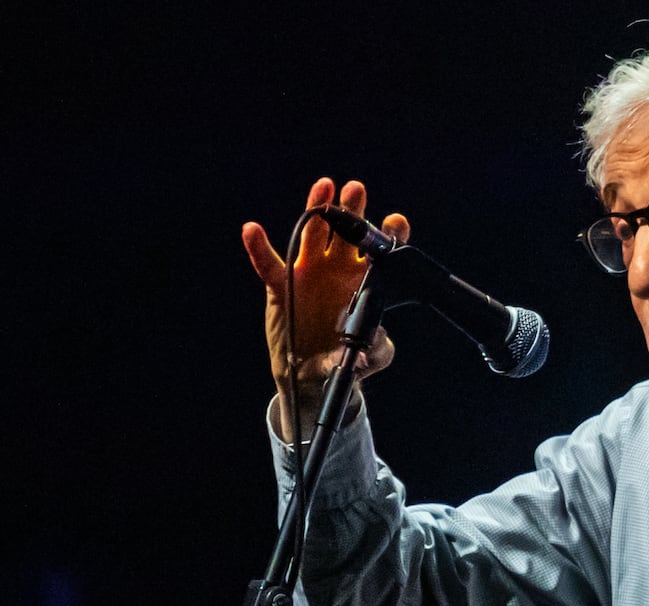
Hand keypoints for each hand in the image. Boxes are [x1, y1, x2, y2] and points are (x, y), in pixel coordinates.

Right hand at [242, 178, 408, 441]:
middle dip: (353, 210)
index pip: (381, 251)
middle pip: (347, 232)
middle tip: (356, 189)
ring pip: (313, 235)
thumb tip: (368, 351)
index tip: (396, 223)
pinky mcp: (282, 284)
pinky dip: (258, 247)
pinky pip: (268, 263)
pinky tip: (252, 230)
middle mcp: (339, 269)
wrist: (311, 375)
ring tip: (323, 187)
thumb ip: (376, 351)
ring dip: (317, 210)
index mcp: (365, 280)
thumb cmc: (345, 358)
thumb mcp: (371, 358)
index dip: (390, 235)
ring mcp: (310, 272)